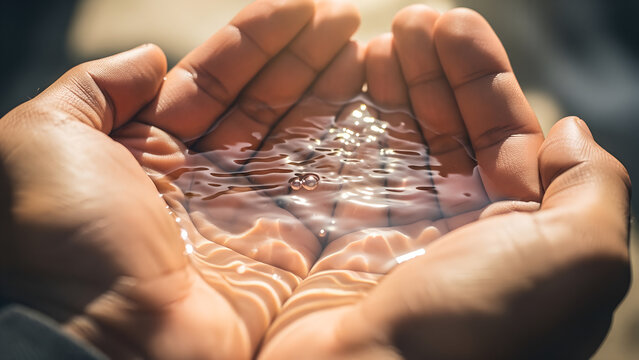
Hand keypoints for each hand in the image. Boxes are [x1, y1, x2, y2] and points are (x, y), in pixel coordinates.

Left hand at [0, 0, 360, 357]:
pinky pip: (322, 195)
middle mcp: (200, 181)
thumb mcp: (45, 139)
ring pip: (298, 144)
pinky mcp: (281, 256)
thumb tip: (152, 55)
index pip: (217, 80)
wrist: (101, 342)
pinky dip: (347, 156)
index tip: (301, 3)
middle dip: (304, 57)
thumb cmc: (67, 238)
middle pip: (265, 105)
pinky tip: (370, 111)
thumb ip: (94, 89)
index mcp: (147, 150)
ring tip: (364, 47)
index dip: (258, 39)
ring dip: (331, 94)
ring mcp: (245, 219)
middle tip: (345, 16)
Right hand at [256, 6, 630, 359]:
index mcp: (523, 234)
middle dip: (433, 72)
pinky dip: (350, 129)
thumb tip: (566, 130)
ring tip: (377, 40)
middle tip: (410, 19)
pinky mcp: (348, 243)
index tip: (450, 22)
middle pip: (450, 131)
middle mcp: (464, 234)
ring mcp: (402, 237)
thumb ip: (592, 184)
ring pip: (400, 146)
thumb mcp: (580, 257)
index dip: (480, 75)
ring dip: (393, 90)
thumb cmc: (479, 331)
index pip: (506, 133)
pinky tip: (348, 88)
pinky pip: (351, 173)